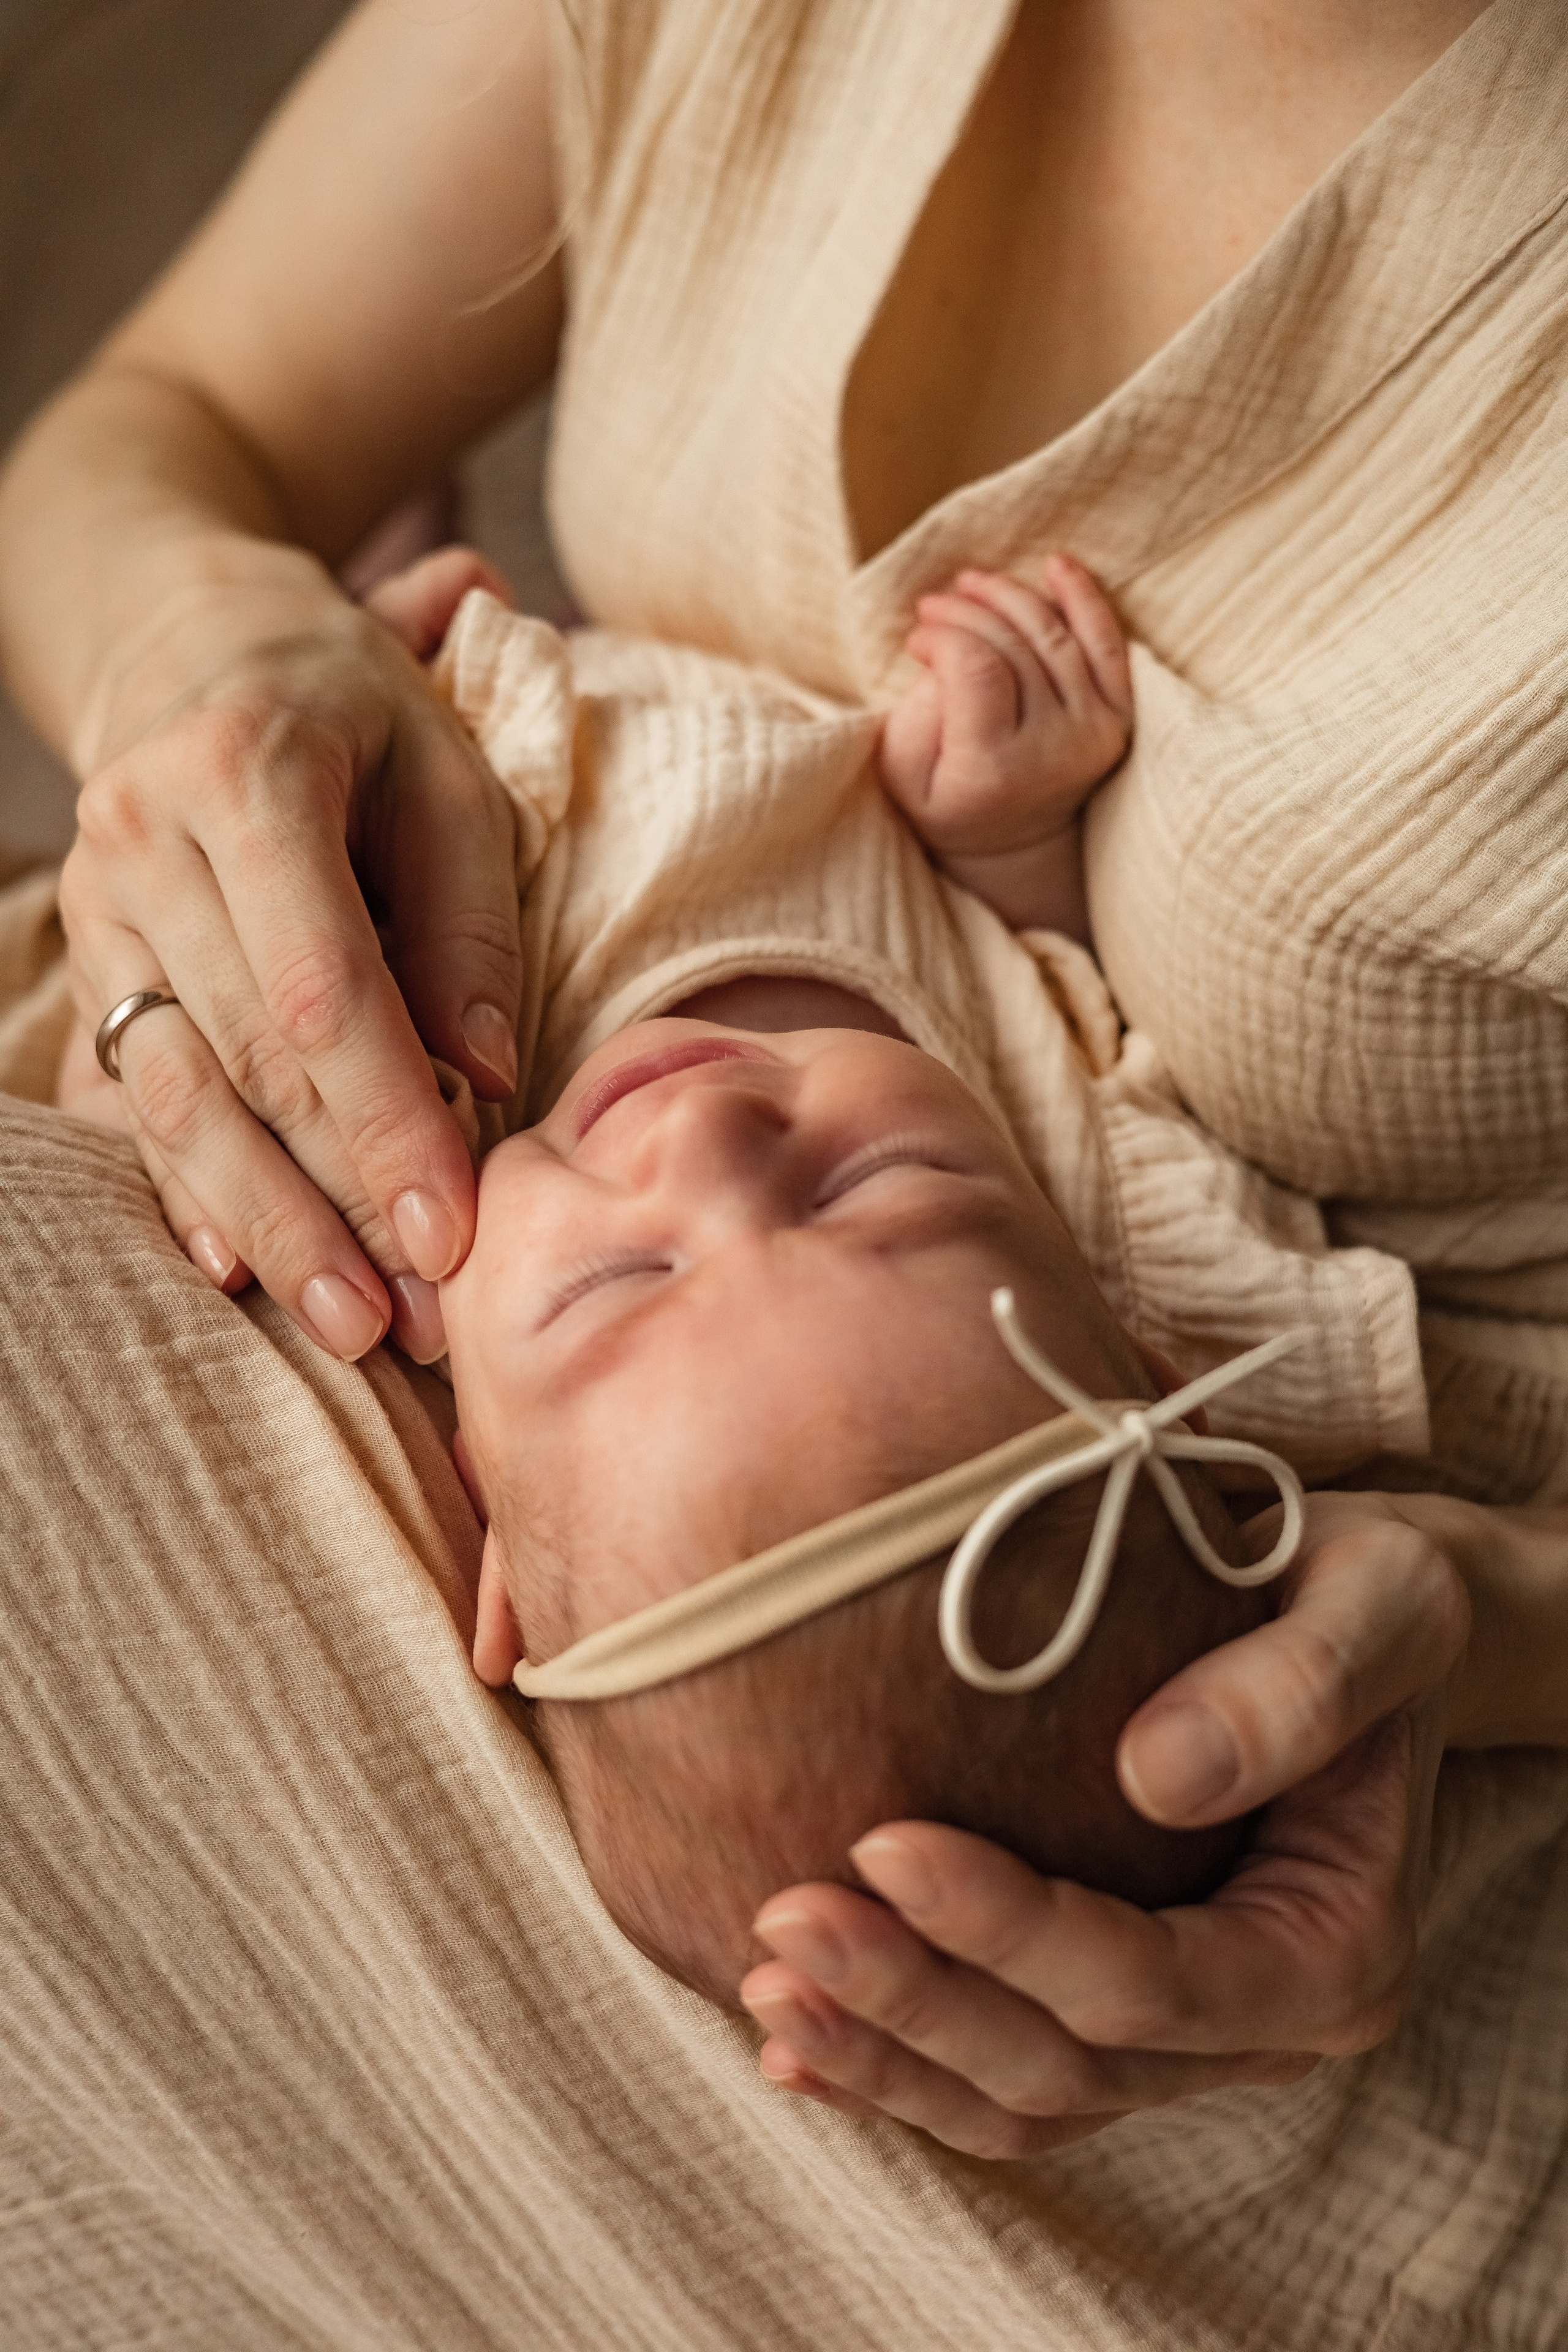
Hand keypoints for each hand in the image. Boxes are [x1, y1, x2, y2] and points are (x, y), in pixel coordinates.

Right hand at [58, 560, 522, 1361]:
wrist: (198, 651)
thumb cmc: (358, 717)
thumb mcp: (449, 774)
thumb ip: (471, 924)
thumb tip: (489, 1080)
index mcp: (247, 773)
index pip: (323, 987)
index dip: (386, 1119)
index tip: (450, 1231)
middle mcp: (147, 845)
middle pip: (247, 1058)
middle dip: (337, 1200)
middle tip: (419, 1318)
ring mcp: (97, 911)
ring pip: (176, 1096)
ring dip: (264, 1221)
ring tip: (350, 1325)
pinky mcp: (84, 964)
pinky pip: (126, 1097)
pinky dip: (185, 1188)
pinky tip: (237, 1270)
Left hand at [741, 1494, 1469, 2157]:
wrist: (1345, 1620)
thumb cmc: (1362, 1597)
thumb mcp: (1383, 1602)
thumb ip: (1302, 1684)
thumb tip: (1158, 1774)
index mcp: (1334, 1952)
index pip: (1148, 1981)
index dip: (1009, 1930)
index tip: (882, 1840)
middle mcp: (1257, 2027)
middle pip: (1065, 2061)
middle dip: (914, 2001)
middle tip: (783, 1913)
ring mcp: (1178, 2038)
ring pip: (1017, 2096)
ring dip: (884, 2051)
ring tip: (763, 1978)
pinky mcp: (1109, 2014)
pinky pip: (994, 2076)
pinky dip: (891, 2065)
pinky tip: (786, 2034)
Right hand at [878, 554, 1131, 864]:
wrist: (1012, 843)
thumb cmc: (945, 802)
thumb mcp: (904, 774)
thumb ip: (918, 713)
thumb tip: (948, 650)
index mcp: (997, 769)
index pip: (978, 670)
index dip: (945, 637)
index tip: (917, 639)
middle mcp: (1057, 750)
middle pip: (1016, 647)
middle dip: (967, 611)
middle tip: (932, 604)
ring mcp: (1095, 732)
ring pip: (1055, 636)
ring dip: (1010, 596)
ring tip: (970, 584)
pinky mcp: (1118, 717)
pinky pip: (1109, 647)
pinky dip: (1084, 600)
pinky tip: (1055, 565)